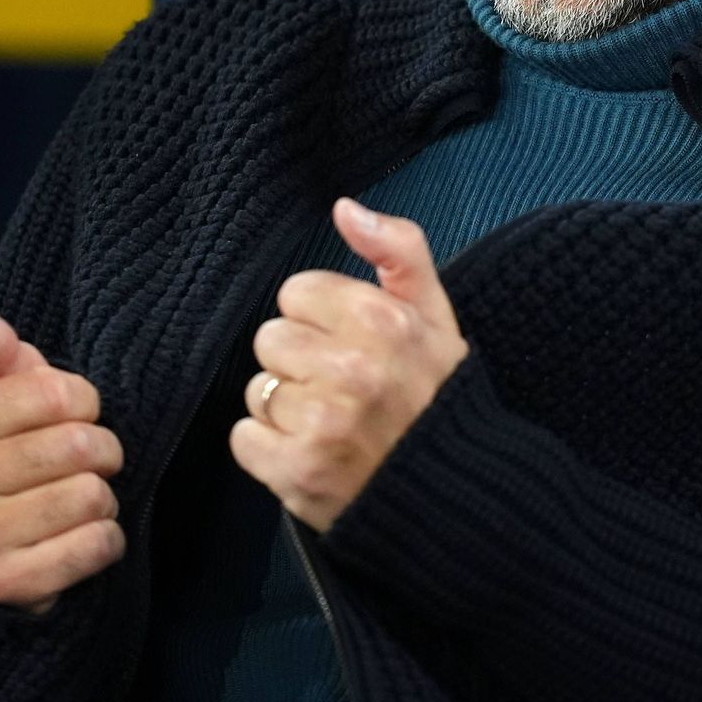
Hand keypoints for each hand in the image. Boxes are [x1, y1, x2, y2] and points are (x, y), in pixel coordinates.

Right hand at [0, 314, 124, 611]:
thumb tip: (5, 337)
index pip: (52, 395)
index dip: (79, 399)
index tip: (73, 411)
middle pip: (79, 446)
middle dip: (99, 448)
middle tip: (88, 457)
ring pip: (92, 496)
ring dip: (100, 497)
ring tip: (80, 499)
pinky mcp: (5, 586)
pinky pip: (92, 546)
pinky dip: (104, 540)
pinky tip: (88, 535)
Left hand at [229, 199, 468, 532]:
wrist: (457, 493)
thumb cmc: (438, 398)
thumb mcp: (436, 314)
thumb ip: (398, 249)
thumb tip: (344, 208)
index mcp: (383, 320)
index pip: (297, 293)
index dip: (321, 318)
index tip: (350, 344)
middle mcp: (352, 367)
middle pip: (271, 339)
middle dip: (299, 361)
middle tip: (340, 386)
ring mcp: (322, 423)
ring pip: (257, 389)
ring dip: (285, 407)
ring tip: (330, 423)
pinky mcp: (298, 472)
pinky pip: (244, 438)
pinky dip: (269, 449)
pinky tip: (309, 451)